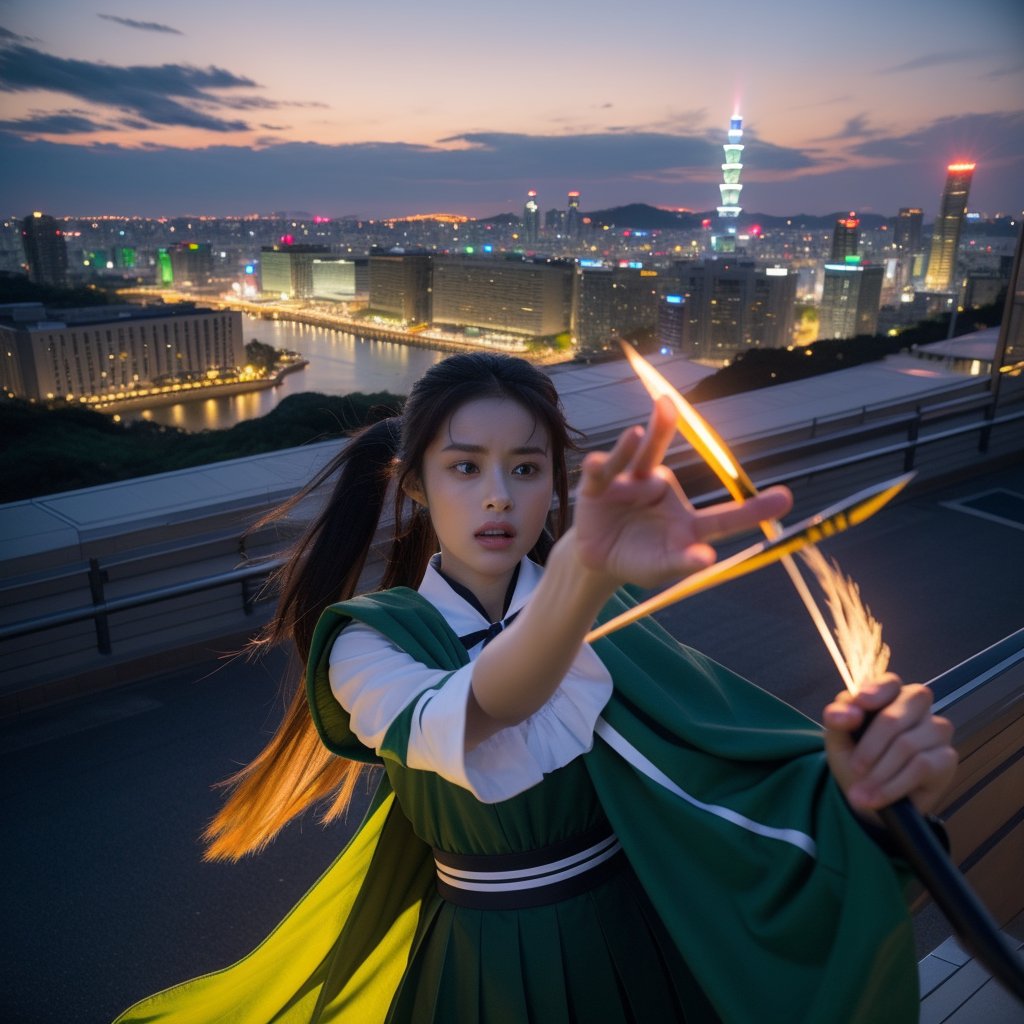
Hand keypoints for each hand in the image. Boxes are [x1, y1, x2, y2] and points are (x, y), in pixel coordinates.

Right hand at [573, 395, 791, 588]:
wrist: (600, 562)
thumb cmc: (639, 560)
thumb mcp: (663, 567)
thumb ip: (685, 562)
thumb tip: (707, 558)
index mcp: (686, 519)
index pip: (723, 516)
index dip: (753, 509)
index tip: (787, 499)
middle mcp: (658, 490)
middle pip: (664, 458)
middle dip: (665, 428)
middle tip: (668, 403)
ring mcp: (630, 485)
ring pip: (636, 457)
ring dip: (635, 441)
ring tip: (637, 432)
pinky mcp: (600, 489)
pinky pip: (602, 474)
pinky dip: (601, 466)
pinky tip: (599, 462)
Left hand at [823, 675, 956, 817]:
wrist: (870, 794)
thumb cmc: (855, 757)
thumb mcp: (838, 738)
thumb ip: (837, 719)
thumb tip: (852, 712)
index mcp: (889, 694)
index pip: (889, 682)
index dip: (876, 691)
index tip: (860, 703)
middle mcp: (916, 707)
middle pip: (895, 717)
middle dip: (870, 746)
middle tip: (855, 768)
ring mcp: (936, 730)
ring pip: (907, 745)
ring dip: (880, 773)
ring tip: (862, 793)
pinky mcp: (947, 757)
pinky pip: (922, 767)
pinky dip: (894, 785)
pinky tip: (878, 797)